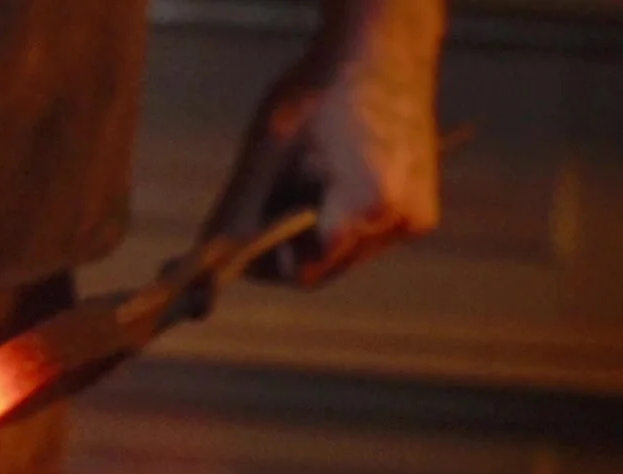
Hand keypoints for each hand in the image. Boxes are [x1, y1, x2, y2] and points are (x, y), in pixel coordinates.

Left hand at [206, 32, 441, 285]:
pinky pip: (370, 239)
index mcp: (362, 208)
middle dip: (290, 247)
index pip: (301, 273)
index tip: (246, 236)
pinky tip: (339, 180)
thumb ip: (236, 213)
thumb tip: (200, 266)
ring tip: (310, 182)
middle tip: (271, 202)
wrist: (381, 50)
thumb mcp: (265, 151)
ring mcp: (413, 221)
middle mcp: (397, 223)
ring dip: (318, 235)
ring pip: (345, 257)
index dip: (267, 261)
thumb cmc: (319, 92)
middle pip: (323, 269)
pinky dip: (347, 222)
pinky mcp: (422, 215)